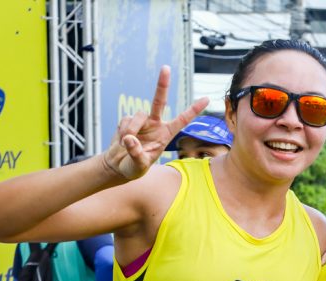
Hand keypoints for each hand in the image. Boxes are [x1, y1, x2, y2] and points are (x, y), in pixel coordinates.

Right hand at [101, 66, 207, 180]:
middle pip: (159, 101)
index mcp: (166, 134)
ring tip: (127, 143)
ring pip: (137, 115)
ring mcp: (142, 121)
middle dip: (162, 84)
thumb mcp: (139, 166)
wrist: (118, 165)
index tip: (207, 99)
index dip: (194, 110)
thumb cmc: (134, 167)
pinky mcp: (128, 120)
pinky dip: (123, 130)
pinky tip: (122, 141)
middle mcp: (155, 124)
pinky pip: (125, 120)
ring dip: (131, 129)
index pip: (182, 120)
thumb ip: (136, 153)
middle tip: (166, 67)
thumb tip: (130, 138)